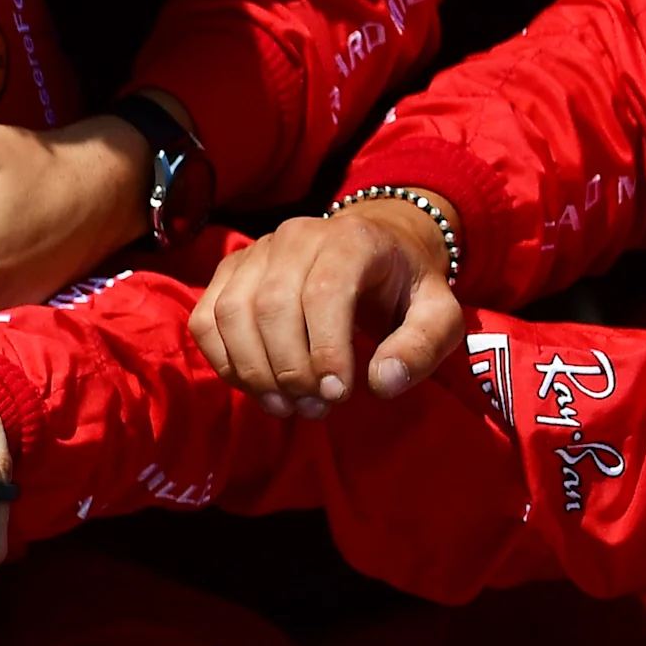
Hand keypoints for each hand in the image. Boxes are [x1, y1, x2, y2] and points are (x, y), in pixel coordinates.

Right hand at [189, 200, 463, 416]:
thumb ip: (422, 347)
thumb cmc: (403, 289)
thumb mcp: (439, 315)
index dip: (324, 350)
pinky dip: (224, 362)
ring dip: (253, 372)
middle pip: (271, 306)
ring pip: (232, 314)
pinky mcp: (228, 272)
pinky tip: (256, 386)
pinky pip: (206, 321)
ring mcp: (255, 252)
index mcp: (352, 240)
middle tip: (313, 408)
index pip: (324, 292)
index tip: (338, 395)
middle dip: (288, 370)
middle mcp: (296, 236)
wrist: (372, 249)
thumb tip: (382, 383)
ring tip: (286, 406)